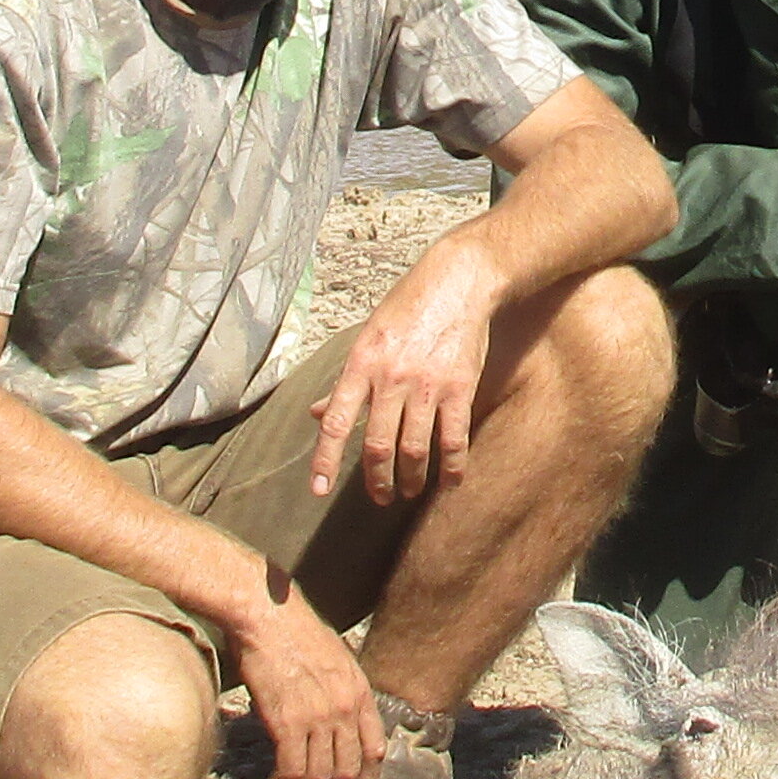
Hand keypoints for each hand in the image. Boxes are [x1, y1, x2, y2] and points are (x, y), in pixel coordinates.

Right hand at [228, 578, 384, 778]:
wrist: (267, 615)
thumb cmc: (293, 631)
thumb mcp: (335, 658)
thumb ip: (342, 690)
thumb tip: (336, 717)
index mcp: (360, 691)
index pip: (375, 749)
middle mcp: (345, 708)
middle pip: (347, 770)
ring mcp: (319, 717)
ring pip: (319, 777)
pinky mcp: (288, 722)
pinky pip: (291, 772)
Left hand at [308, 257, 494, 504]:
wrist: (458, 280)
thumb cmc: (407, 307)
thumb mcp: (366, 337)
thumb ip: (344, 381)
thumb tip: (317, 414)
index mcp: (361, 363)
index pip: (336, 422)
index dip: (325, 460)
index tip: (318, 490)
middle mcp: (391, 377)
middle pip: (378, 446)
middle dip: (377, 481)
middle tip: (380, 497)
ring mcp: (427, 385)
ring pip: (414, 449)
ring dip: (411, 479)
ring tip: (410, 491)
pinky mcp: (460, 387)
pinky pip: (453, 439)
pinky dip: (452, 467)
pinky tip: (450, 481)